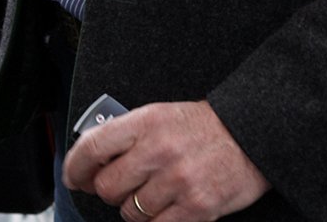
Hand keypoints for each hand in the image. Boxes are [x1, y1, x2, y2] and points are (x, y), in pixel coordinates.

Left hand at [63, 101, 269, 221]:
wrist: (253, 136)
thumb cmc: (204, 127)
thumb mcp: (161, 115)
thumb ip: (127, 135)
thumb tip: (91, 161)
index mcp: (146, 122)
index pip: (92, 147)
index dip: (75, 167)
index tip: (74, 177)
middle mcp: (158, 150)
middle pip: (107, 187)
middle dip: (108, 191)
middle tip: (120, 187)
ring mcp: (177, 181)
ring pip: (129, 211)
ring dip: (135, 208)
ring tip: (152, 194)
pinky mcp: (196, 208)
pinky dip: (155, 221)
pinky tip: (165, 208)